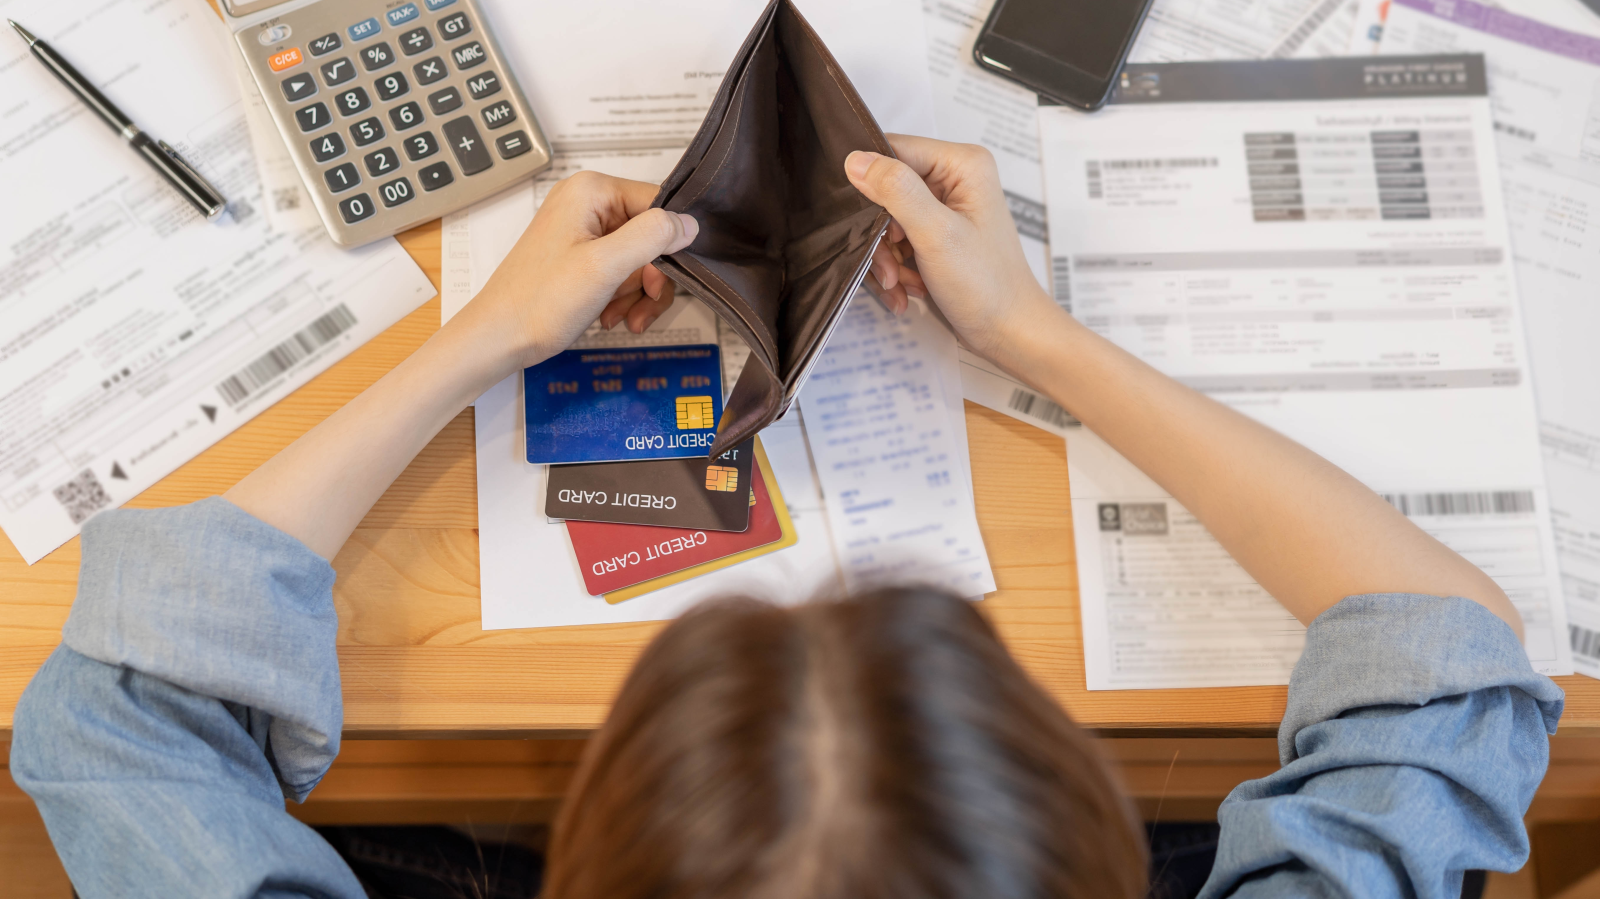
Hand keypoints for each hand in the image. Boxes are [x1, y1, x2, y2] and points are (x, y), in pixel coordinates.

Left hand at [450, 170, 698, 372]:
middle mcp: (587, 204)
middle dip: (651, 278)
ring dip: (638, 294)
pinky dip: (622, 297)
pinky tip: (610, 316)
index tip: (666, 277)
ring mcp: (582, 231)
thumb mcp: (605, 267)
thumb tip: (689, 223)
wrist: (499, 337)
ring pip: (639, 258)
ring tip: (621, 319)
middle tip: (644, 307)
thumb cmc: (540, 301)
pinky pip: (620, 271)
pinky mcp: (580, 256)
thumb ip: (652, 237)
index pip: (658, 203)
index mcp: (592, 191)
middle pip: (651, 235)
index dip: (668, 243)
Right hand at [844, 134, 1055, 359]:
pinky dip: (895, 269)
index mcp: (962, 164)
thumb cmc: (986, 286)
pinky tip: (906, 290)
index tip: (869, 225)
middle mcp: (953, 179)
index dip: (872, 186)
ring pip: (886, 220)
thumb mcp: (936, 234)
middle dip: (880, 235)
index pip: (893, 150)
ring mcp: (943, 208)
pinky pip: (896, 242)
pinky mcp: (935, 234)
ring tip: (900, 285)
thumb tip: (855, 160)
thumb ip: (896, 191)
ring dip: (885, 258)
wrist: (1007, 332)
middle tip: (888, 268)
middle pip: (886, 189)